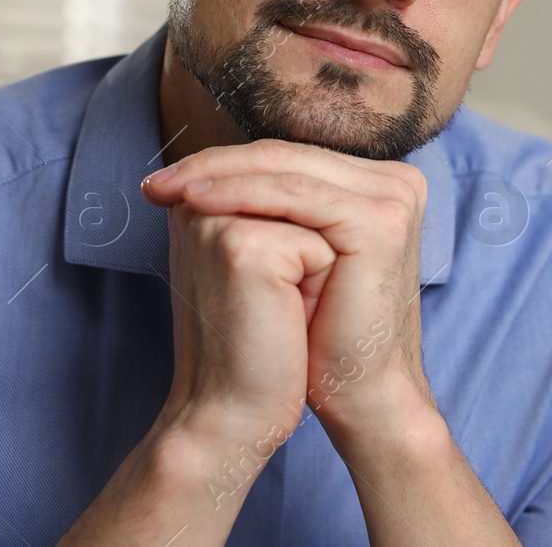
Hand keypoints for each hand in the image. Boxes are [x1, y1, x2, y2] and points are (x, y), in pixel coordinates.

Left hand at [143, 141, 434, 441]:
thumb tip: (198, 171)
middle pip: (285, 156)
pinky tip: (197, 201)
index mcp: (376, 183)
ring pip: (286, 168)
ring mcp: (393, 197)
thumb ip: (266, 207)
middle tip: (156, 182)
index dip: (221, 164)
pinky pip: (296, 195)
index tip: (162, 182)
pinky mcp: (380, 221)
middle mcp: (395, 181)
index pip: (287, 157)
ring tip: (168, 188)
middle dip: (212, 165)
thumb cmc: (317, 334)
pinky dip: (241, 194)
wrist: (356, 395)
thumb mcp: (287, 256)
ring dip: (218, 175)